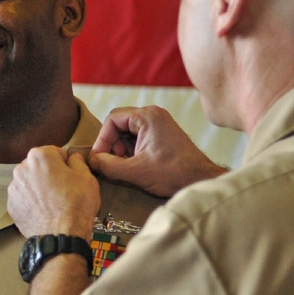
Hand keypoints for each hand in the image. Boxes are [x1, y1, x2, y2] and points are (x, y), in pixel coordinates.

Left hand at [8, 146, 98, 238]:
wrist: (61, 236)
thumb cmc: (76, 205)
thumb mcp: (87, 177)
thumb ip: (78, 161)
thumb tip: (73, 158)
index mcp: (39, 156)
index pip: (54, 152)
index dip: (65, 163)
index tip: (71, 175)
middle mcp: (21, 169)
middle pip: (39, 167)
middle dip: (49, 174)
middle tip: (63, 190)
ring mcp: (14, 188)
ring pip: (30, 183)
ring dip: (39, 188)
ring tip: (53, 203)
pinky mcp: (11, 206)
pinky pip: (23, 199)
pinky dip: (31, 203)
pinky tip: (44, 212)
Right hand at [89, 106, 227, 196]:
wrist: (201, 179)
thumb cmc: (173, 173)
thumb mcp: (136, 171)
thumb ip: (109, 166)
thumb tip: (92, 161)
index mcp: (147, 117)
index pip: (113, 119)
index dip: (102, 139)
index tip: (98, 157)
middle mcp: (153, 115)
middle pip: (119, 124)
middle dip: (112, 145)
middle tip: (110, 163)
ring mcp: (159, 124)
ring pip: (127, 132)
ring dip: (120, 149)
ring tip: (123, 166)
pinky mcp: (162, 134)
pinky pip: (138, 137)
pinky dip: (131, 150)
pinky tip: (133, 165)